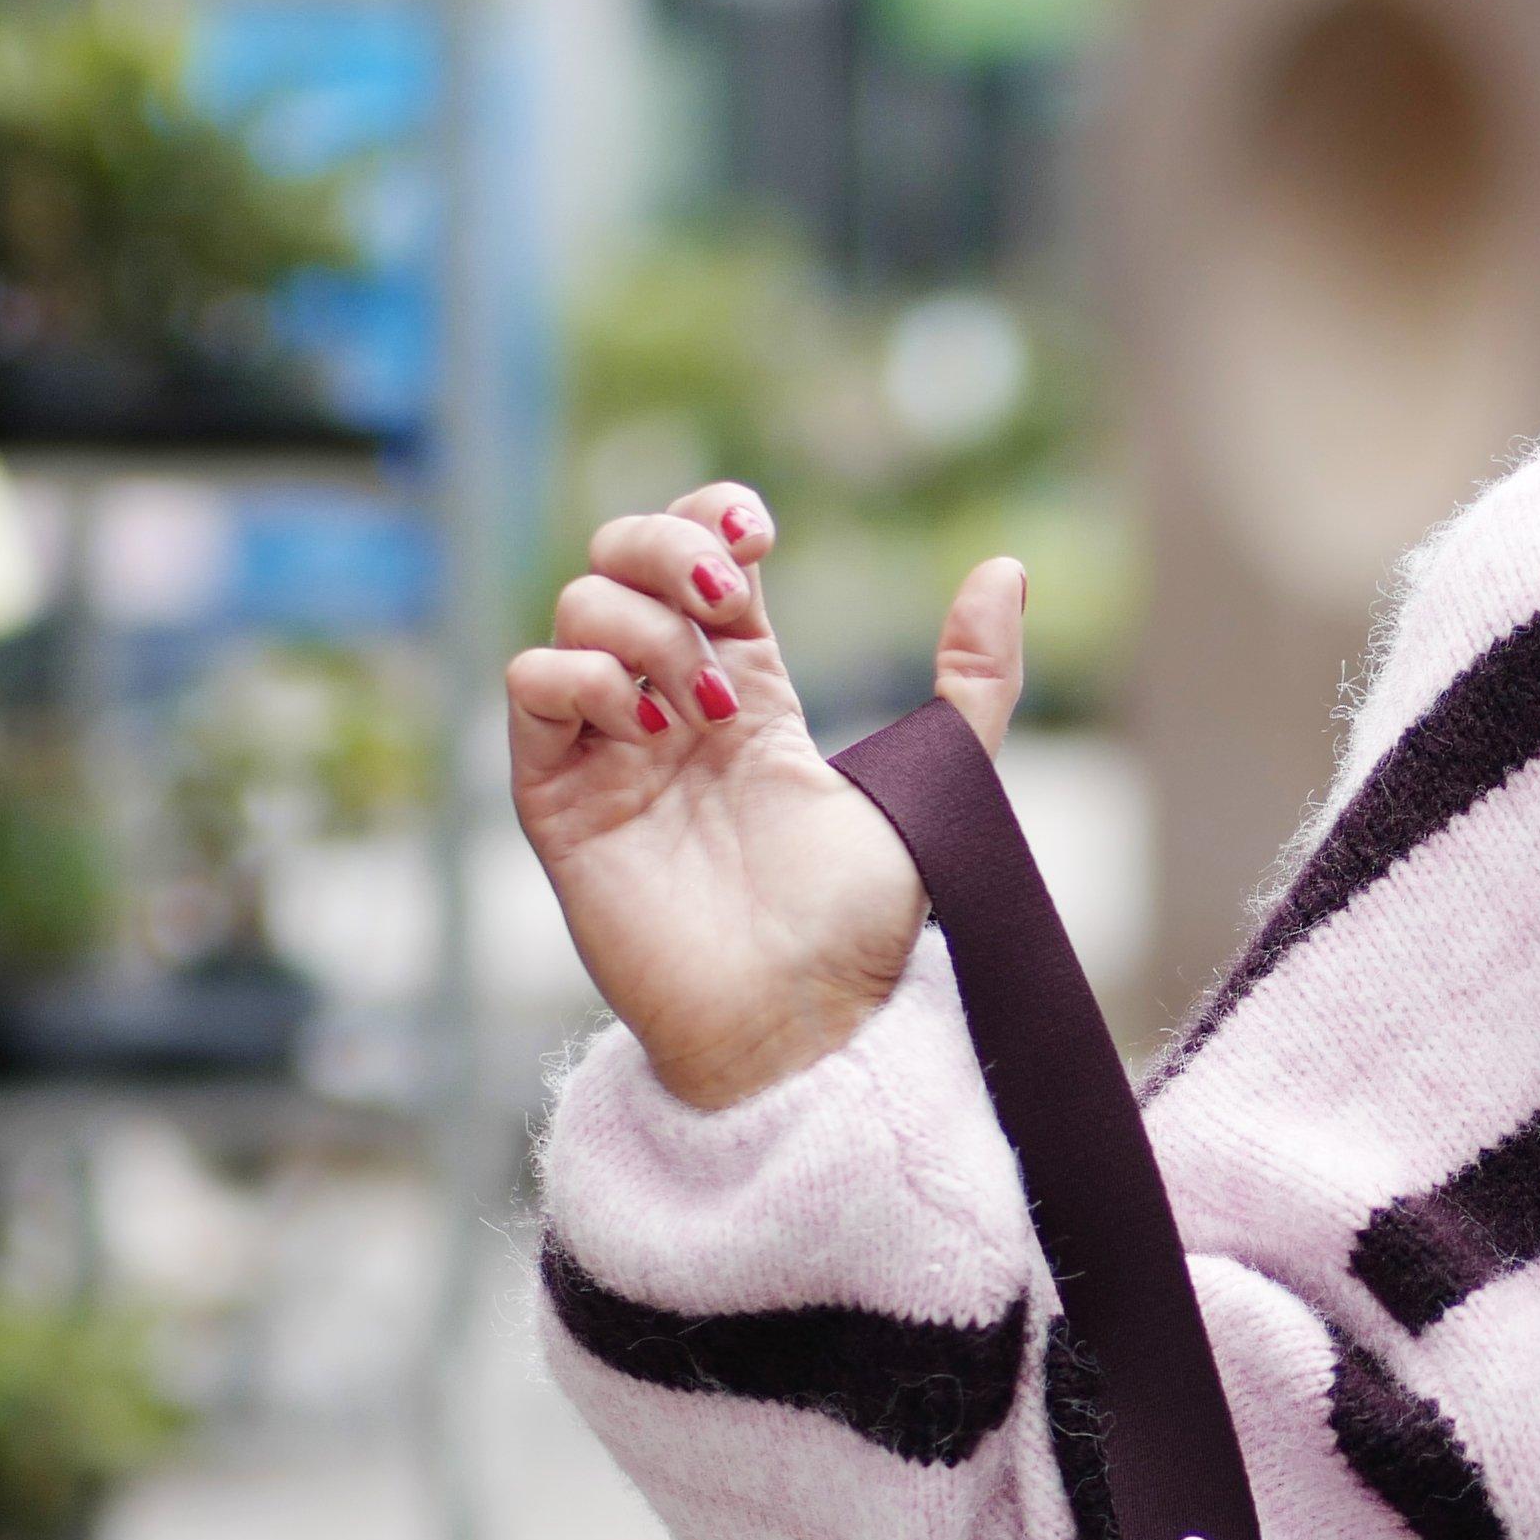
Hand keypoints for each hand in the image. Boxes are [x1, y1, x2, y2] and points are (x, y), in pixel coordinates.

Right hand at [504, 486, 1027, 1110]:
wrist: (799, 1025)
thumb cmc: (860, 929)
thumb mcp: (941, 785)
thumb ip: (975, 682)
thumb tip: (1009, 567)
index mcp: (748, 692)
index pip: (699, 554)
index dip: (712, 515)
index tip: (761, 534)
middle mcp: (667, 708)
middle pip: (620, 558)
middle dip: (666, 544)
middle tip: (727, 598)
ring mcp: (607, 748)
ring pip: (576, 607)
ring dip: (645, 628)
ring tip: (705, 710)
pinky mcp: (556, 797)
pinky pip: (530, 684)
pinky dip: (583, 677)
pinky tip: (648, 726)